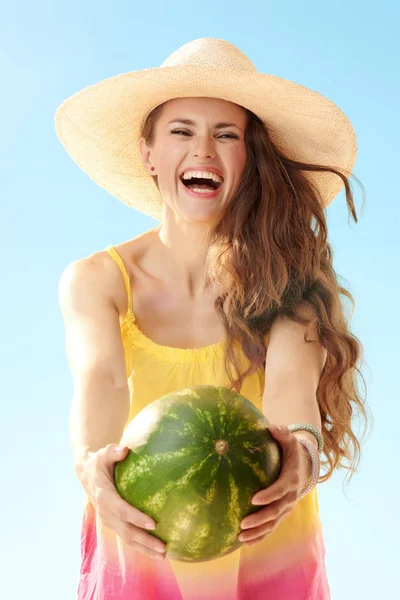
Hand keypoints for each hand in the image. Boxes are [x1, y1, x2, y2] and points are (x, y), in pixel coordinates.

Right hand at [79, 444, 166, 560]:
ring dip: (145, 548)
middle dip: (145, 541)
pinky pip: (128, 537)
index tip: (153, 523)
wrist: (87, 474)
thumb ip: (113, 451)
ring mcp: (110, 521)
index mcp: (104, 497)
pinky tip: (157, 550)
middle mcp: (106, 513)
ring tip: (164, 555)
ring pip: (127, 538)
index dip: (136, 518)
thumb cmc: (100, 462)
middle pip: (126, 531)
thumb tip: (125, 449)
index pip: (122, 510)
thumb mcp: (103, 453)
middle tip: (164, 547)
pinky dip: (142, 545)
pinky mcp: (114, 524)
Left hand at [238, 424, 310, 546]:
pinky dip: (259, 536)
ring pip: (273, 524)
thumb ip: (283, 433)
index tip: (253, 498)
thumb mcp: (290, 440)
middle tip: (242, 523)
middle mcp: (290, 497)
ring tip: (240, 537)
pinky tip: (244, 542)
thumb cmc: (291, 450)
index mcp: (291, 479)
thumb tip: (272, 426)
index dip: (269, 495)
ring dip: (257, 532)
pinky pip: (271, 527)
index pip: (280, 489)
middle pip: (275, 512)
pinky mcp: (281, 514)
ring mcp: (286, 508)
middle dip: (260, 519)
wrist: (305, 467)